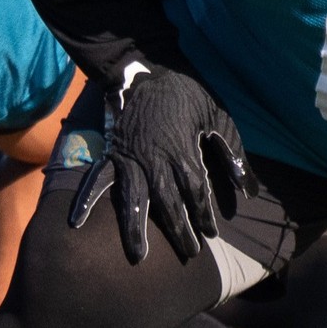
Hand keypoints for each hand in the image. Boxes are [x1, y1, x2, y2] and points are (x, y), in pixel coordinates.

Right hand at [69, 61, 259, 263]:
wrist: (147, 71)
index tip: (211, 234)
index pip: (196, 194)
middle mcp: (155, 163)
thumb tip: (251, 190)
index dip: (204, 216)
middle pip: (169, 205)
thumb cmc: (188, 94)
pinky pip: (96, 180)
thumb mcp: (219, 118)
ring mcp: (131, 160)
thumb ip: (233, 154)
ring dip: (136, 230)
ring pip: (134, 201)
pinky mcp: (113, 154)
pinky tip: (76, 222)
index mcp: (183, 154)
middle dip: (180, 232)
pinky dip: (85, 200)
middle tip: (189, 254)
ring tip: (139, 256)